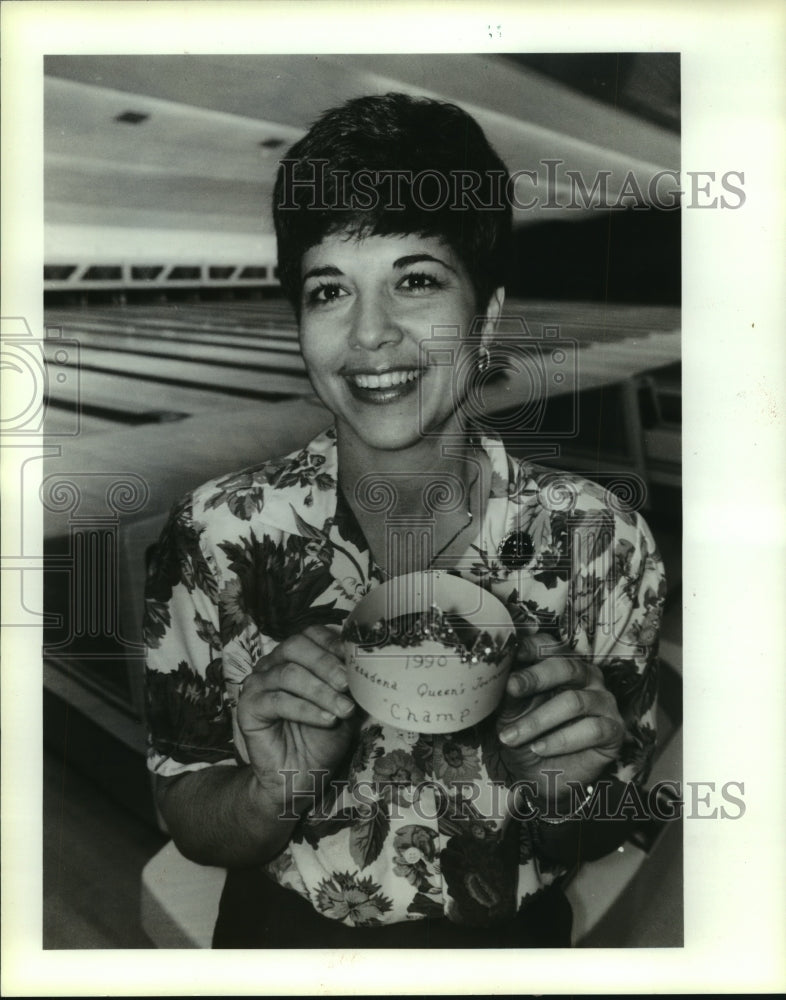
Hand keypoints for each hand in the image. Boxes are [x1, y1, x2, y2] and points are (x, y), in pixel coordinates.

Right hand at [237, 625, 356, 812]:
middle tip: (348, 684)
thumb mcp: (344, 704)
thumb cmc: (323, 737)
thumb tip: (366, 663)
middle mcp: (273, 663)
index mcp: (295, 655)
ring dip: (321, 691)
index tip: (355, 661)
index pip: (311, 634)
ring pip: (289, 674)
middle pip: (296, 646)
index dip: (333, 643)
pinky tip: (327, 720)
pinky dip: (307, 709)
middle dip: (327, 664)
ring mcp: (258, 683)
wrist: (302, 776)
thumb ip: (350, 682)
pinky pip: (278, 701)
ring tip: (344, 710)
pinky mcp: (248, 706)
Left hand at [495, 630, 623, 805]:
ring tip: (511, 737)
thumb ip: (510, 691)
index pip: (550, 645)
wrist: (540, 774)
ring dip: (538, 721)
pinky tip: (539, 748)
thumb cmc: (527, 733)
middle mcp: (587, 676)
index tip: (510, 656)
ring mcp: (603, 701)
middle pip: (565, 667)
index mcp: (561, 663)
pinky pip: (592, 729)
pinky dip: (561, 740)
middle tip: (510, 688)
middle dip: (534, 678)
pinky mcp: (614, 729)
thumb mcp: (512, 711)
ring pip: (574, 702)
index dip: (530, 648)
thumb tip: (499, 672)